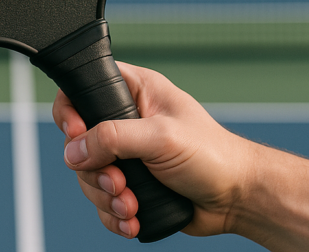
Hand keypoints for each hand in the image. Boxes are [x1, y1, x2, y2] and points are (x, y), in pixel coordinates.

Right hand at [52, 62, 254, 239]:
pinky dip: (113, 215)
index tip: (76, 134)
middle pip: (79, 142)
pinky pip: (102, 201)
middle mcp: (127, 121)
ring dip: (105, 198)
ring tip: (132, 207)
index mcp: (135, 92)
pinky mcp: (131, 185)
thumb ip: (113, 138)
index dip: (71, 111)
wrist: (237, 199)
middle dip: (94, 170)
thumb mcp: (161, 137)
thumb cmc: (213, 155)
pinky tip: (132, 220)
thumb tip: (73, 151)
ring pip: (88, 176)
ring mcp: (127, 155)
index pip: (84, 88)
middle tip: (118, 183)